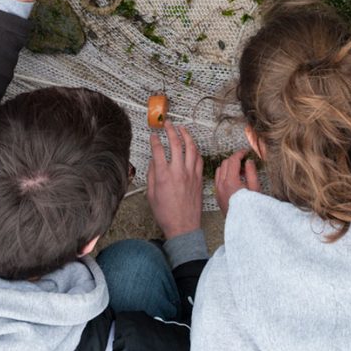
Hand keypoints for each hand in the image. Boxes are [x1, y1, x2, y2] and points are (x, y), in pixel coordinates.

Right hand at [147, 122, 203, 238]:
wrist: (183, 226)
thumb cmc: (166, 214)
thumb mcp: (151, 194)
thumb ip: (152, 175)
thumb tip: (154, 161)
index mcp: (163, 176)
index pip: (158, 150)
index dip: (155, 140)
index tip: (153, 135)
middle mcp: (178, 172)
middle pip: (175, 143)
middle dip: (170, 130)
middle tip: (167, 124)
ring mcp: (191, 174)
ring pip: (190, 148)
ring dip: (186, 135)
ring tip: (181, 129)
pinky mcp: (199, 178)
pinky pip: (199, 158)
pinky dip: (195, 149)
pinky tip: (192, 146)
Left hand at [213, 147, 260, 215]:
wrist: (244, 226)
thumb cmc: (252, 209)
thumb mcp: (256, 189)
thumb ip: (251, 172)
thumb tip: (248, 162)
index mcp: (231, 182)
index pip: (233, 161)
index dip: (240, 153)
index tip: (246, 152)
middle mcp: (221, 185)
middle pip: (225, 163)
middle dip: (235, 160)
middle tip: (245, 163)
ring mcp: (217, 190)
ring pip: (219, 170)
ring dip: (228, 167)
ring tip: (240, 172)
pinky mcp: (217, 195)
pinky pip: (217, 179)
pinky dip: (224, 174)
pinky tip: (233, 180)